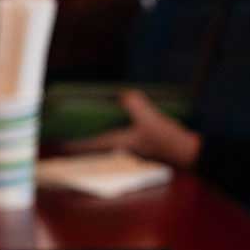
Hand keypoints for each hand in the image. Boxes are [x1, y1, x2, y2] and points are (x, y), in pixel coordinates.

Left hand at [61, 90, 200, 167]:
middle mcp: (125, 149)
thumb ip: (135, 104)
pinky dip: (119, 130)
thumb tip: (125, 94)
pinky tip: (124, 121)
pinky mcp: (147, 147)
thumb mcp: (150, 118)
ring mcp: (136, 150)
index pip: (90, 145)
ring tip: (94, 123)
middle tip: (72, 129)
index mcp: (120, 144)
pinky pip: (126, 137)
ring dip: (102, 134)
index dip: (73, 144)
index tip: (57, 142)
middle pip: (98, 143)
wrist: (192, 154)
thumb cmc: (168, 140)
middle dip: (85, 137)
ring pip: (112, 141)